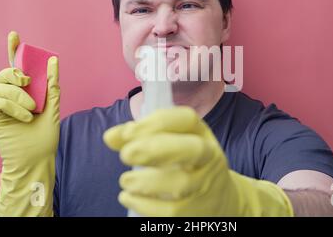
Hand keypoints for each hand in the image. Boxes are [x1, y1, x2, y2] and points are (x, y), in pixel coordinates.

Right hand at [0, 31, 59, 215]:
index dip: (13, 49)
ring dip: (17, 96)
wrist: (37, 158)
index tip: (14, 35)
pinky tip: (24, 117)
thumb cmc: (45, 136)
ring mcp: (0, 105)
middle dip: (15, 73)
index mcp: (25, 91)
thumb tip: (53, 60)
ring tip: (31, 110)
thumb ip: (52, 85)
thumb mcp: (53, 107)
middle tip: (28, 82)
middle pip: (4, 72)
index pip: (17, 66)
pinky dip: (11, 107)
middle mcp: (11, 95)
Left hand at [103, 106, 293, 216]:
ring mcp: (205, 186)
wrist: (223, 201)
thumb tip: (110, 136)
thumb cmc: (189, 166)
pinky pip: (172, 211)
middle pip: (193, 150)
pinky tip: (128, 197)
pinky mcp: (197, 212)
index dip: (156, 122)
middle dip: (156, 149)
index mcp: (202, 135)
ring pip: (181, 184)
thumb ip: (140, 137)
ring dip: (146, 182)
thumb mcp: (173, 144)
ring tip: (125, 181)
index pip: (187, 119)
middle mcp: (209, 158)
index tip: (127, 132)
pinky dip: (145, 205)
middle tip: (126, 155)